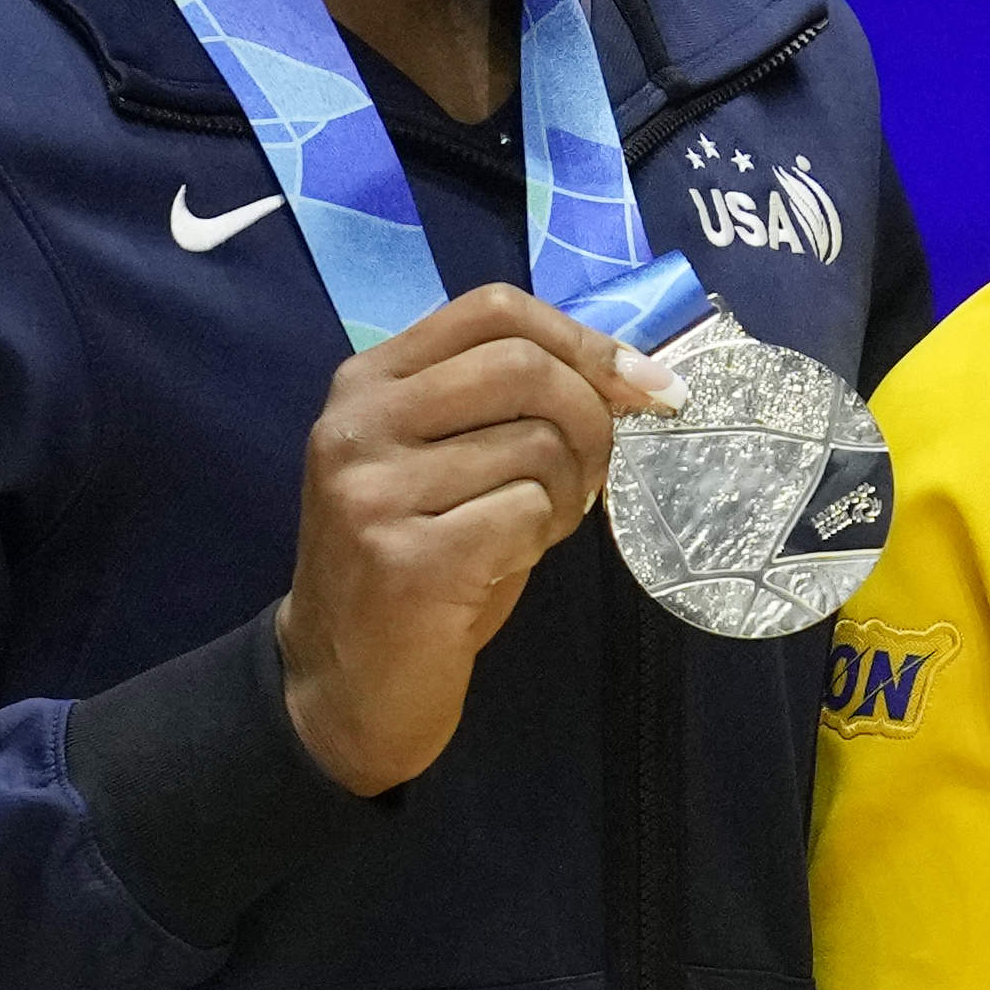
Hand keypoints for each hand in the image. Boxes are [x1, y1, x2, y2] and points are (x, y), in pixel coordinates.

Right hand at [276, 284, 681, 794]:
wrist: (344, 679)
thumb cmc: (417, 556)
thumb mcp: (447, 458)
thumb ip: (511, 405)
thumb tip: (636, 374)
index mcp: (368, 381)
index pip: (493, 310)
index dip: (583, 340)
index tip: (644, 385)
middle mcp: (358, 424)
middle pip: (523, 366)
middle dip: (592, 415)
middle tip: (596, 471)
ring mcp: (372, 491)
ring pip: (537, 445)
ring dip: (568, 490)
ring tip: (536, 526)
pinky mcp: (404, 559)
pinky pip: (527, 513)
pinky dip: (542, 536)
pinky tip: (506, 562)